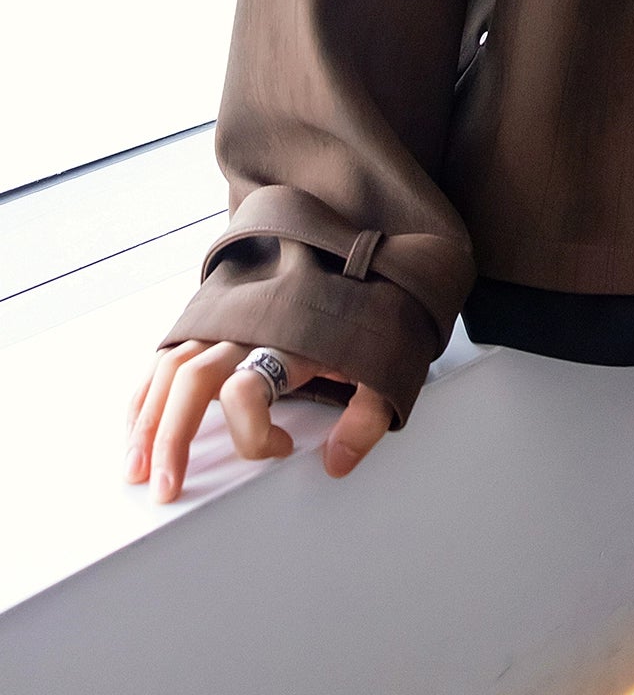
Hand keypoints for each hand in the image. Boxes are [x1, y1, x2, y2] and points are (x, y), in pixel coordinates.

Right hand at [123, 339, 394, 501]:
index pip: (246, 388)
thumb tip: (336, 463)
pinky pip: (166, 356)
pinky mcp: (211, 322)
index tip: (284, 447)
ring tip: (135, 470)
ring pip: (170, 367)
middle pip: (192, 378)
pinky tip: (137, 430)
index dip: (256, 433)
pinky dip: (146, 393)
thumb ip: (366, 417)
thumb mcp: (382, 365)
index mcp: (288, 339)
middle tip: (165, 488)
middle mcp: (247, 328)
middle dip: (171, 437)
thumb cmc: (366, 319)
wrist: (360, 261)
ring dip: (147, 421)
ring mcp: (224, 322)